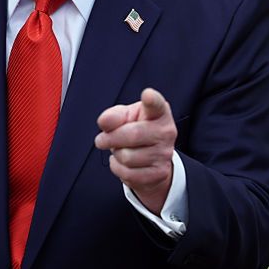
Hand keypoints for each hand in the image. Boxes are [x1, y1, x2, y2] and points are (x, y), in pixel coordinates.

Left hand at [94, 88, 176, 214]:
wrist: (150, 158)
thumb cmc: (136, 131)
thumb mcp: (125, 117)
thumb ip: (113, 116)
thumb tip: (104, 122)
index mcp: (158, 112)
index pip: (156, 105)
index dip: (152, 100)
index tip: (148, 95)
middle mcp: (166, 131)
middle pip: (132, 135)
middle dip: (111, 138)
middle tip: (101, 140)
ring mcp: (165, 154)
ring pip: (127, 157)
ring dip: (116, 155)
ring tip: (120, 150)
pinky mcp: (159, 173)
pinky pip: (128, 174)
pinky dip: (118, 168)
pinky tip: (123, 163)